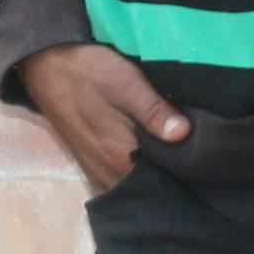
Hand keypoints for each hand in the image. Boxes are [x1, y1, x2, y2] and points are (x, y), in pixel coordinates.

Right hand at [22, 43, 190, 193]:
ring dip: (156, 179)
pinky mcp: (91, 164)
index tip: (208, 160)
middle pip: (151, 189)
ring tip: (181, 161)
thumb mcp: (124, 82)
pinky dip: (138, 177)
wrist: (45, 64)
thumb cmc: (86, 70)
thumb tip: (185, 135)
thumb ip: (154, 111)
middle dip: (175, 179)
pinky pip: (121, 182)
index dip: (188, 173)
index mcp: (120, 157)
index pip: (165, 181)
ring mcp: (97, 172)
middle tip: (200, 160)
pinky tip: (153, 160)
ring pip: (135, 188)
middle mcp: (108, 174)